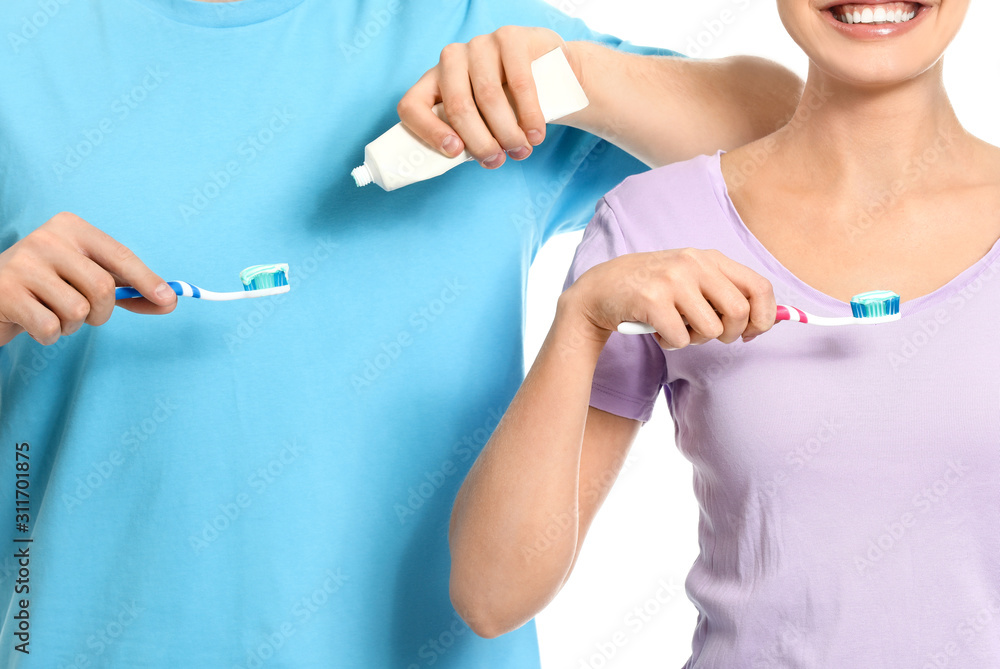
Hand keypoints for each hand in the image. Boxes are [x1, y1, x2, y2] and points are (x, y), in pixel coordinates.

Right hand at [0, 212, 176, 346]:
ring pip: (78, 310)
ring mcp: (22, 263)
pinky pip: (50, 327)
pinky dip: (50, 336)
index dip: (147, 281)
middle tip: (87, 315)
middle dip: (102, 313)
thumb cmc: (49, 286)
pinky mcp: (5, 292)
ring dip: (73, 325)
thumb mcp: (88, 278)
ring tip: (54, 314)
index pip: (120, 256)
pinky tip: (33, 322)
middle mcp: (46, 238)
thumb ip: (128, 288)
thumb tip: (169, 301)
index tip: (169, 300)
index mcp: (71, 227)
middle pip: (103, 288)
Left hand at [397, 26, 579, 169]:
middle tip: (497, 161)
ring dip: (507, 132)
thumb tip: (460, 160)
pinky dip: (529, 115)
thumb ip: (468, 136)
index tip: (455, 152)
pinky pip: (518, 83)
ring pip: (488, 97)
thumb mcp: (481, 120)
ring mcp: (479, 45)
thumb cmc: (508, 103)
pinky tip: (535, 134)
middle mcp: (451, 59)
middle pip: (458, 107)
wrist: (550, 70)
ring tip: (521, 151)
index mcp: (434, 81)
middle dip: (480, 142)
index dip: (428, 132)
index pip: (412, 105)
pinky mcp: (509, 38)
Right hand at [563, 248, 776, 348]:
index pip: (759, 286)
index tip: (752, 332)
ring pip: (711, 330)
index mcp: (709, 257)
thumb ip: (725, 292)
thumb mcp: (691, 279)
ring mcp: (672, 280)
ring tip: (678, 328)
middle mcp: (693, 263)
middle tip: (710, 335)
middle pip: (739, 313)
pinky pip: (681, 339)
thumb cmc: (653, 289)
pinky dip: (671, 343)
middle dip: (730, 335)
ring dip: (696, 340)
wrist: (601, 289)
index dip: (764, 316)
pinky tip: (657, 330)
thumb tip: (768, 321)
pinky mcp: (652, 301)